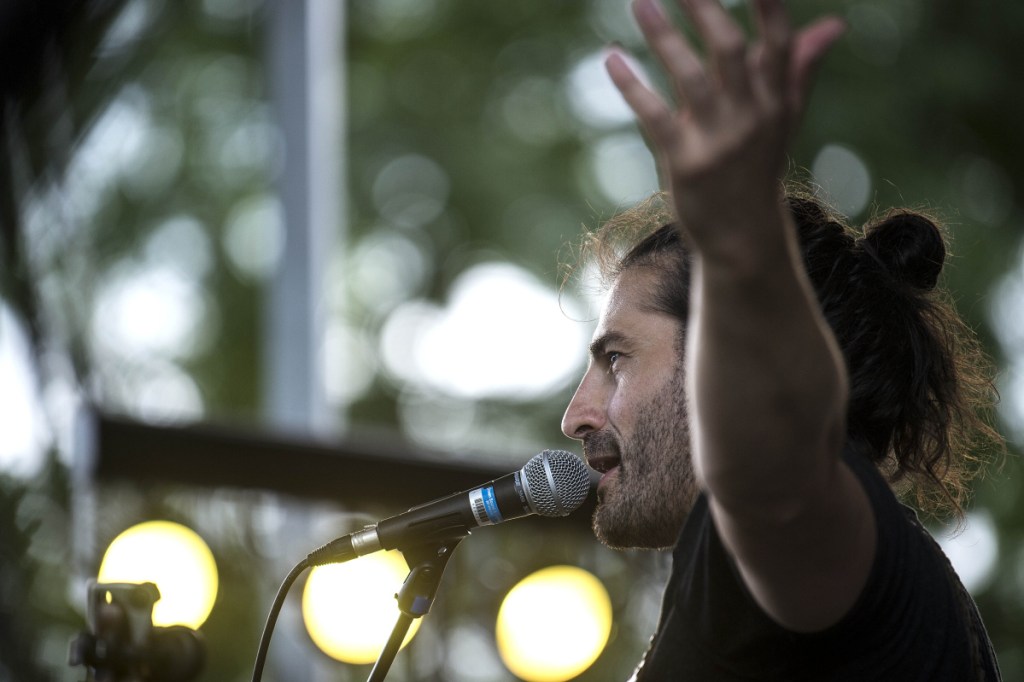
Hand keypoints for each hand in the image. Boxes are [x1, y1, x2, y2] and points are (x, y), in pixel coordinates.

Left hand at [606, 0, 844, 261]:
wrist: (743, 236)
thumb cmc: (759, 168)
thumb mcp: (783, 120)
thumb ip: (799, 68)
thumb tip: (833, 24)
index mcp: (776, 101)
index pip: (778, 44)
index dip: (768, 7)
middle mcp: (751, 117)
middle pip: (730, 50)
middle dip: (706, 7)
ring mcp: (718, 141)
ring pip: (690, 77)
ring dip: (662, 35)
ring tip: (639, 1)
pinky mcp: (685, 163)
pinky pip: (655, 116)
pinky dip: (632, 85)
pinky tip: (612, 58)